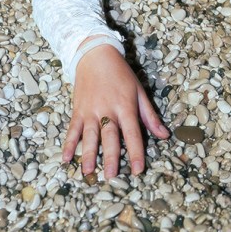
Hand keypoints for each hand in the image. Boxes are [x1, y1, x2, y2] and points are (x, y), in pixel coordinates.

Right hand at [62, 45, 170, 178]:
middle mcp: (107, 110)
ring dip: (88, 154)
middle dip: (110, 157)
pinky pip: (72, 129)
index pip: (132, 132)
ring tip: (88, 171)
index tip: (137, 170)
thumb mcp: (139, 91)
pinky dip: (68, 144)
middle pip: (109, 136)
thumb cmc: (121, 74)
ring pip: (89, 135)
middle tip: (110, 176)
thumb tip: (164, 136)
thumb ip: (150, 116)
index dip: (135, 152)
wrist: (96, 55)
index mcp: (125, 106)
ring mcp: (90, 110)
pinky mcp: (78, 110)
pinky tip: (66, 158)